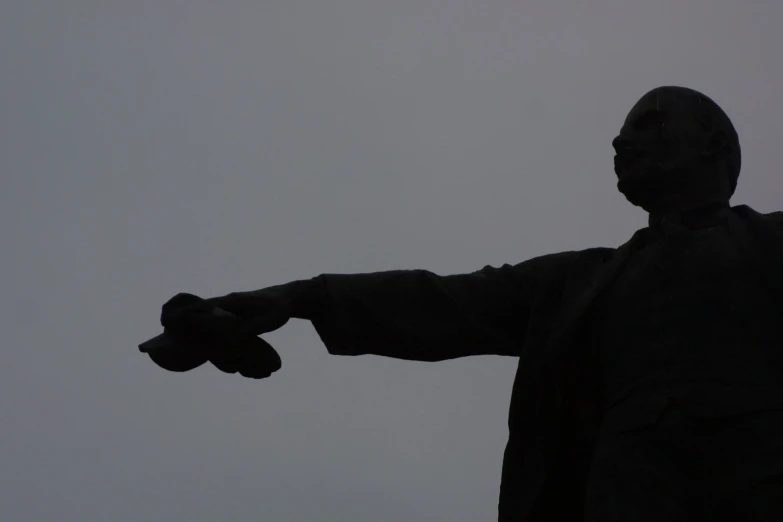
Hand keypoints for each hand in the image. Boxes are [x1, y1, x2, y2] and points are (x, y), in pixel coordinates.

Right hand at [155, 288, 292, 376]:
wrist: (286, 297)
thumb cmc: (278, 309)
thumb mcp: (269, 321)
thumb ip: (251, 328)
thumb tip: (231, 339)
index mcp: (231, 303)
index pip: (202, 307)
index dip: (184, 313)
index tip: (168, 321)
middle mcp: (224, 302)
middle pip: (194, 306)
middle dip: (176, 314)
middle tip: (160, 328)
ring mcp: (225, 306)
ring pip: (199, 311)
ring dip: (184, 319)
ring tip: (167, 335)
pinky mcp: (229, 311)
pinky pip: (208, 315)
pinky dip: (196, 321)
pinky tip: (190, 336)